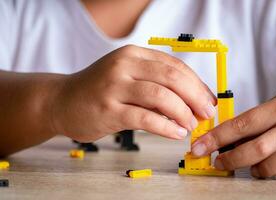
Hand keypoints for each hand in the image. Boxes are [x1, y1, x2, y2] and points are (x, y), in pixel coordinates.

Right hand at [52, 45, 215, 141]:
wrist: (61, 101)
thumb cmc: (99, 90)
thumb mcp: (126, 76)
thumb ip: (154, 83)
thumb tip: (191, 99)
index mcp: (132, 54)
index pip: (174, 65)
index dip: (197, 84)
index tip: (207, 100)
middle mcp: (124, 65)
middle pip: (172, 77)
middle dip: (195, 97)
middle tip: (206, 113)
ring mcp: (114, 87)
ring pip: (161, 96)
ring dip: (183, 113)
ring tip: (191, 125)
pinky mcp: (108, 110)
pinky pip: (145, 118)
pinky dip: (166, 126)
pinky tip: (176, 133)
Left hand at [191, 88, 275, 179]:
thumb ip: (254, 123)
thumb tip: (225, 140)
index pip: (240, 125)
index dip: (216, 138)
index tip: (199, 147)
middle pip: (255, 149)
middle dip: (231, 159)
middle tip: (219, 163)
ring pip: (272, 166)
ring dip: (256, 170)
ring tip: (253, 167)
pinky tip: (275, 169)